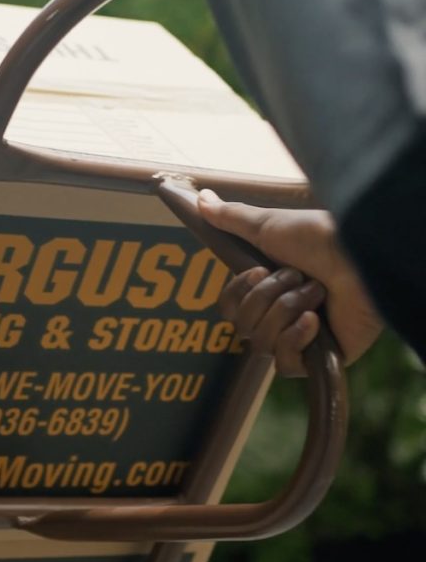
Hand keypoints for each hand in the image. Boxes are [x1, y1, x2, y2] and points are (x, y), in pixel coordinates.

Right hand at [198, 190, 383, 372]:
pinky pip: (285, 362)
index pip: (229, 308)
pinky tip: (315, 320)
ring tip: (316, 292)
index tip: (259, 271)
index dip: (237, 292)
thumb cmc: (319, 238)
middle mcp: (282, 314)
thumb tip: (200, 198)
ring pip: (261, 343)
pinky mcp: (320, 358)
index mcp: (268, 288)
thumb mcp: (267, 225)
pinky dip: (296, 338)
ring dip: (286, 310)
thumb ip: (231, 218)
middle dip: (267, 298)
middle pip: (241, 327)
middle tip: (297, 277)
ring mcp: (301, 338)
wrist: (361, 257)